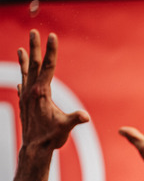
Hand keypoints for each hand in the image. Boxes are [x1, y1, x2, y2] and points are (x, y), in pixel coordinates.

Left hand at [17, 30, 89, 155]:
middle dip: (35, 47)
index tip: (52, 36)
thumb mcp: (65, 127)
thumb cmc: (51, 137)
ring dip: (25, 60)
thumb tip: (85, 116)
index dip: (51, 50)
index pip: (48, 66)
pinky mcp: (24, 104)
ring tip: (21, 48)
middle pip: (34, 64)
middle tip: (34, 31)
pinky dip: (23, 78)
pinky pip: (23, 86)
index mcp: (41, 92)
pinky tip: (22, 78)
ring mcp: (26, 97)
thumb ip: (75, 119)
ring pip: (26, 73)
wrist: (34, 148)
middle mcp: (31, 91)